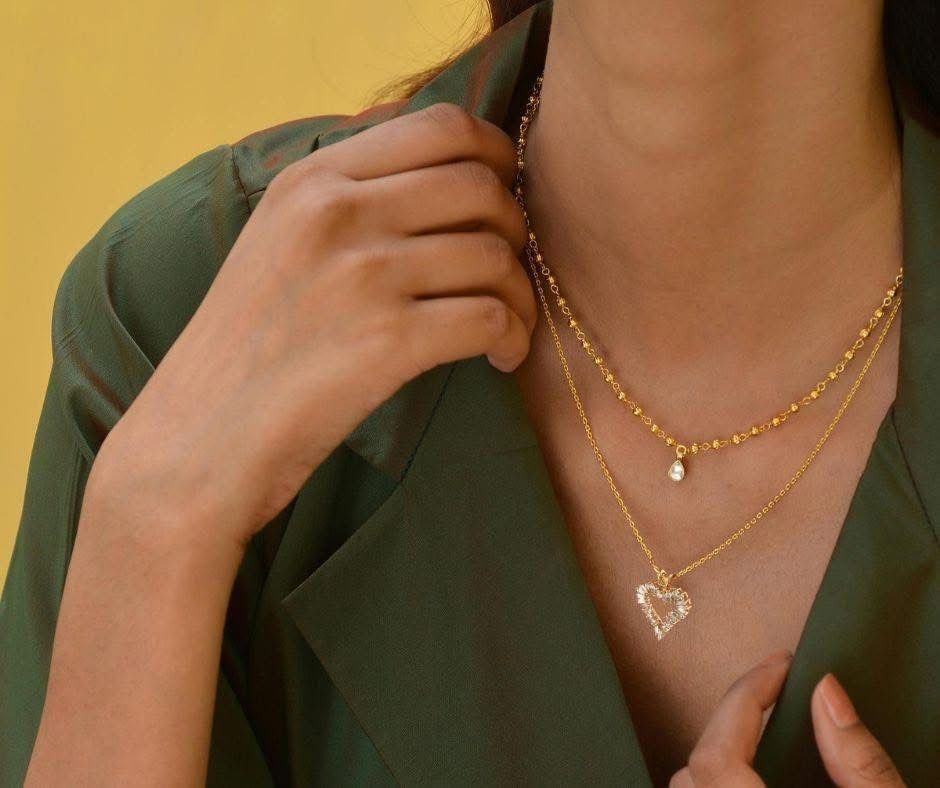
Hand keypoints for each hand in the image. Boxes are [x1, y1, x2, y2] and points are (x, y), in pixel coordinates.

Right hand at [89, 101, 534, 548]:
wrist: (199, 440)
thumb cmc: (246, 349)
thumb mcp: (277, 243)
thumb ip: (348, 200)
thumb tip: (447, 179)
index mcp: (312, 180)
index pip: (440, 126)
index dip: (497, 155)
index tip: (506, 193)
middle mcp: (337, 212)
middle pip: (481, 186)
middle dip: (516, 227)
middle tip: (507, 272)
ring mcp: (361, 274)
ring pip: (495, 254)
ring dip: (521, 293)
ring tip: (509, 326)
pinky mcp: (386, 341)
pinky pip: (493, 316)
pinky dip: (515, 338)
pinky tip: (502, 359)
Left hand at [669, 651, 904, 786]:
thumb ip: (859, 762)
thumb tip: (826, 689)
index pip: (717, 756)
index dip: (744, 700)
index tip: (781, 666)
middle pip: (694, 772)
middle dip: (729, 722)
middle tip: (772, 689)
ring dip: (716, 755)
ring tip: (762, 730)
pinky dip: (716, 783)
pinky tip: (754, 769)